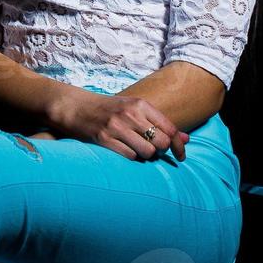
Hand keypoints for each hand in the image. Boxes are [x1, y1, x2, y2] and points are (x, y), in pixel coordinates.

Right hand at [46, 90, 187, 161]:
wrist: (75, 106)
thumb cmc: (108, 109)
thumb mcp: (134, 109)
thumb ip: (159, 122)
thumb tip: (186, 138)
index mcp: (140, 104)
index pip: (170, 128)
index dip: (179, 145)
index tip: (181, 156)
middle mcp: (130, 114)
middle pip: (162, 142)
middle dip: (162, 151)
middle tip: (154, 151)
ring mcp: (116, 127)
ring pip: (148, 152)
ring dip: (146, 156)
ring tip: (137, 150)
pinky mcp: (104, 139)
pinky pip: (130, 157)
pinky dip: (131, 158)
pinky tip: (124, 151)